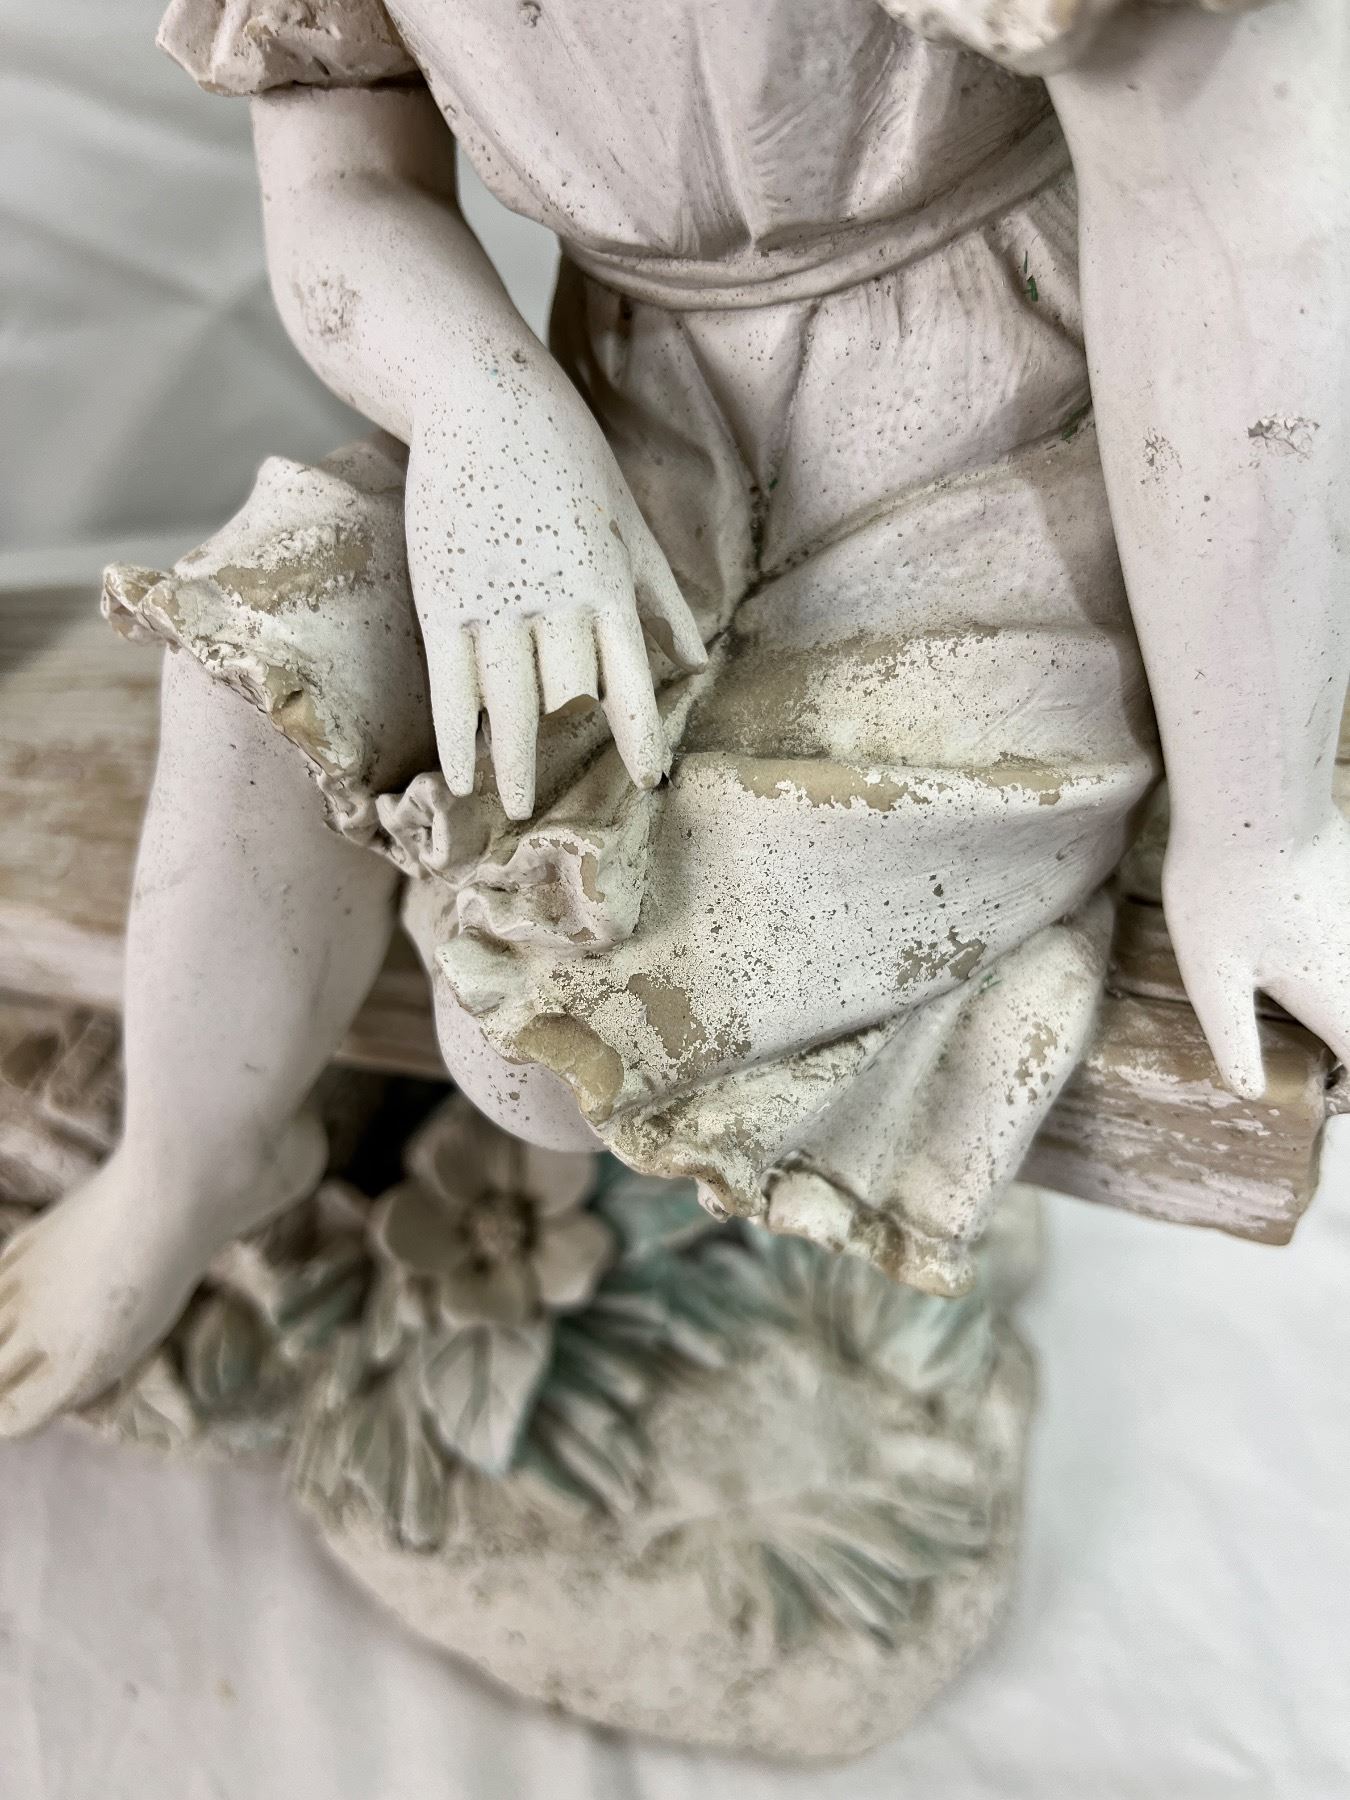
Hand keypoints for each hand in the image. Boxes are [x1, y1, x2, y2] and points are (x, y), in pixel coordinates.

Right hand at [405, 353, 705, 819]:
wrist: (481, 398)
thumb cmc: (566, 457)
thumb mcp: (627, 523)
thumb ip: (661, 595)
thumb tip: (699, 661)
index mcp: (607, 588)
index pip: (631, 681)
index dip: (641, 736)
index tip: (651, 781)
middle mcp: (555, 606)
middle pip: (565, 701)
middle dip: (564, 757)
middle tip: (565, 809)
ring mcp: (495, 606)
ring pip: (507, 704)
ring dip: (511, 765)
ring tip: (513, 810)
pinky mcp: (444, 601)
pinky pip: (451, 685)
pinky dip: (456, 734)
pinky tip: (460, 775)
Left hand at [1164, 811, 1349, 1097]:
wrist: (1250, 796)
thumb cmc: (1222, 889)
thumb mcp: (1212, 978)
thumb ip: (1236, 1039)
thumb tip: (1249, 1091)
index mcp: (1341, 997)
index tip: (1332, 1101)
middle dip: (1348, 1046)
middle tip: (1324, 1062)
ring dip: (1338, 1001)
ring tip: (1299, 991)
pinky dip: (1336, 958)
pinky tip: (1305, 946)